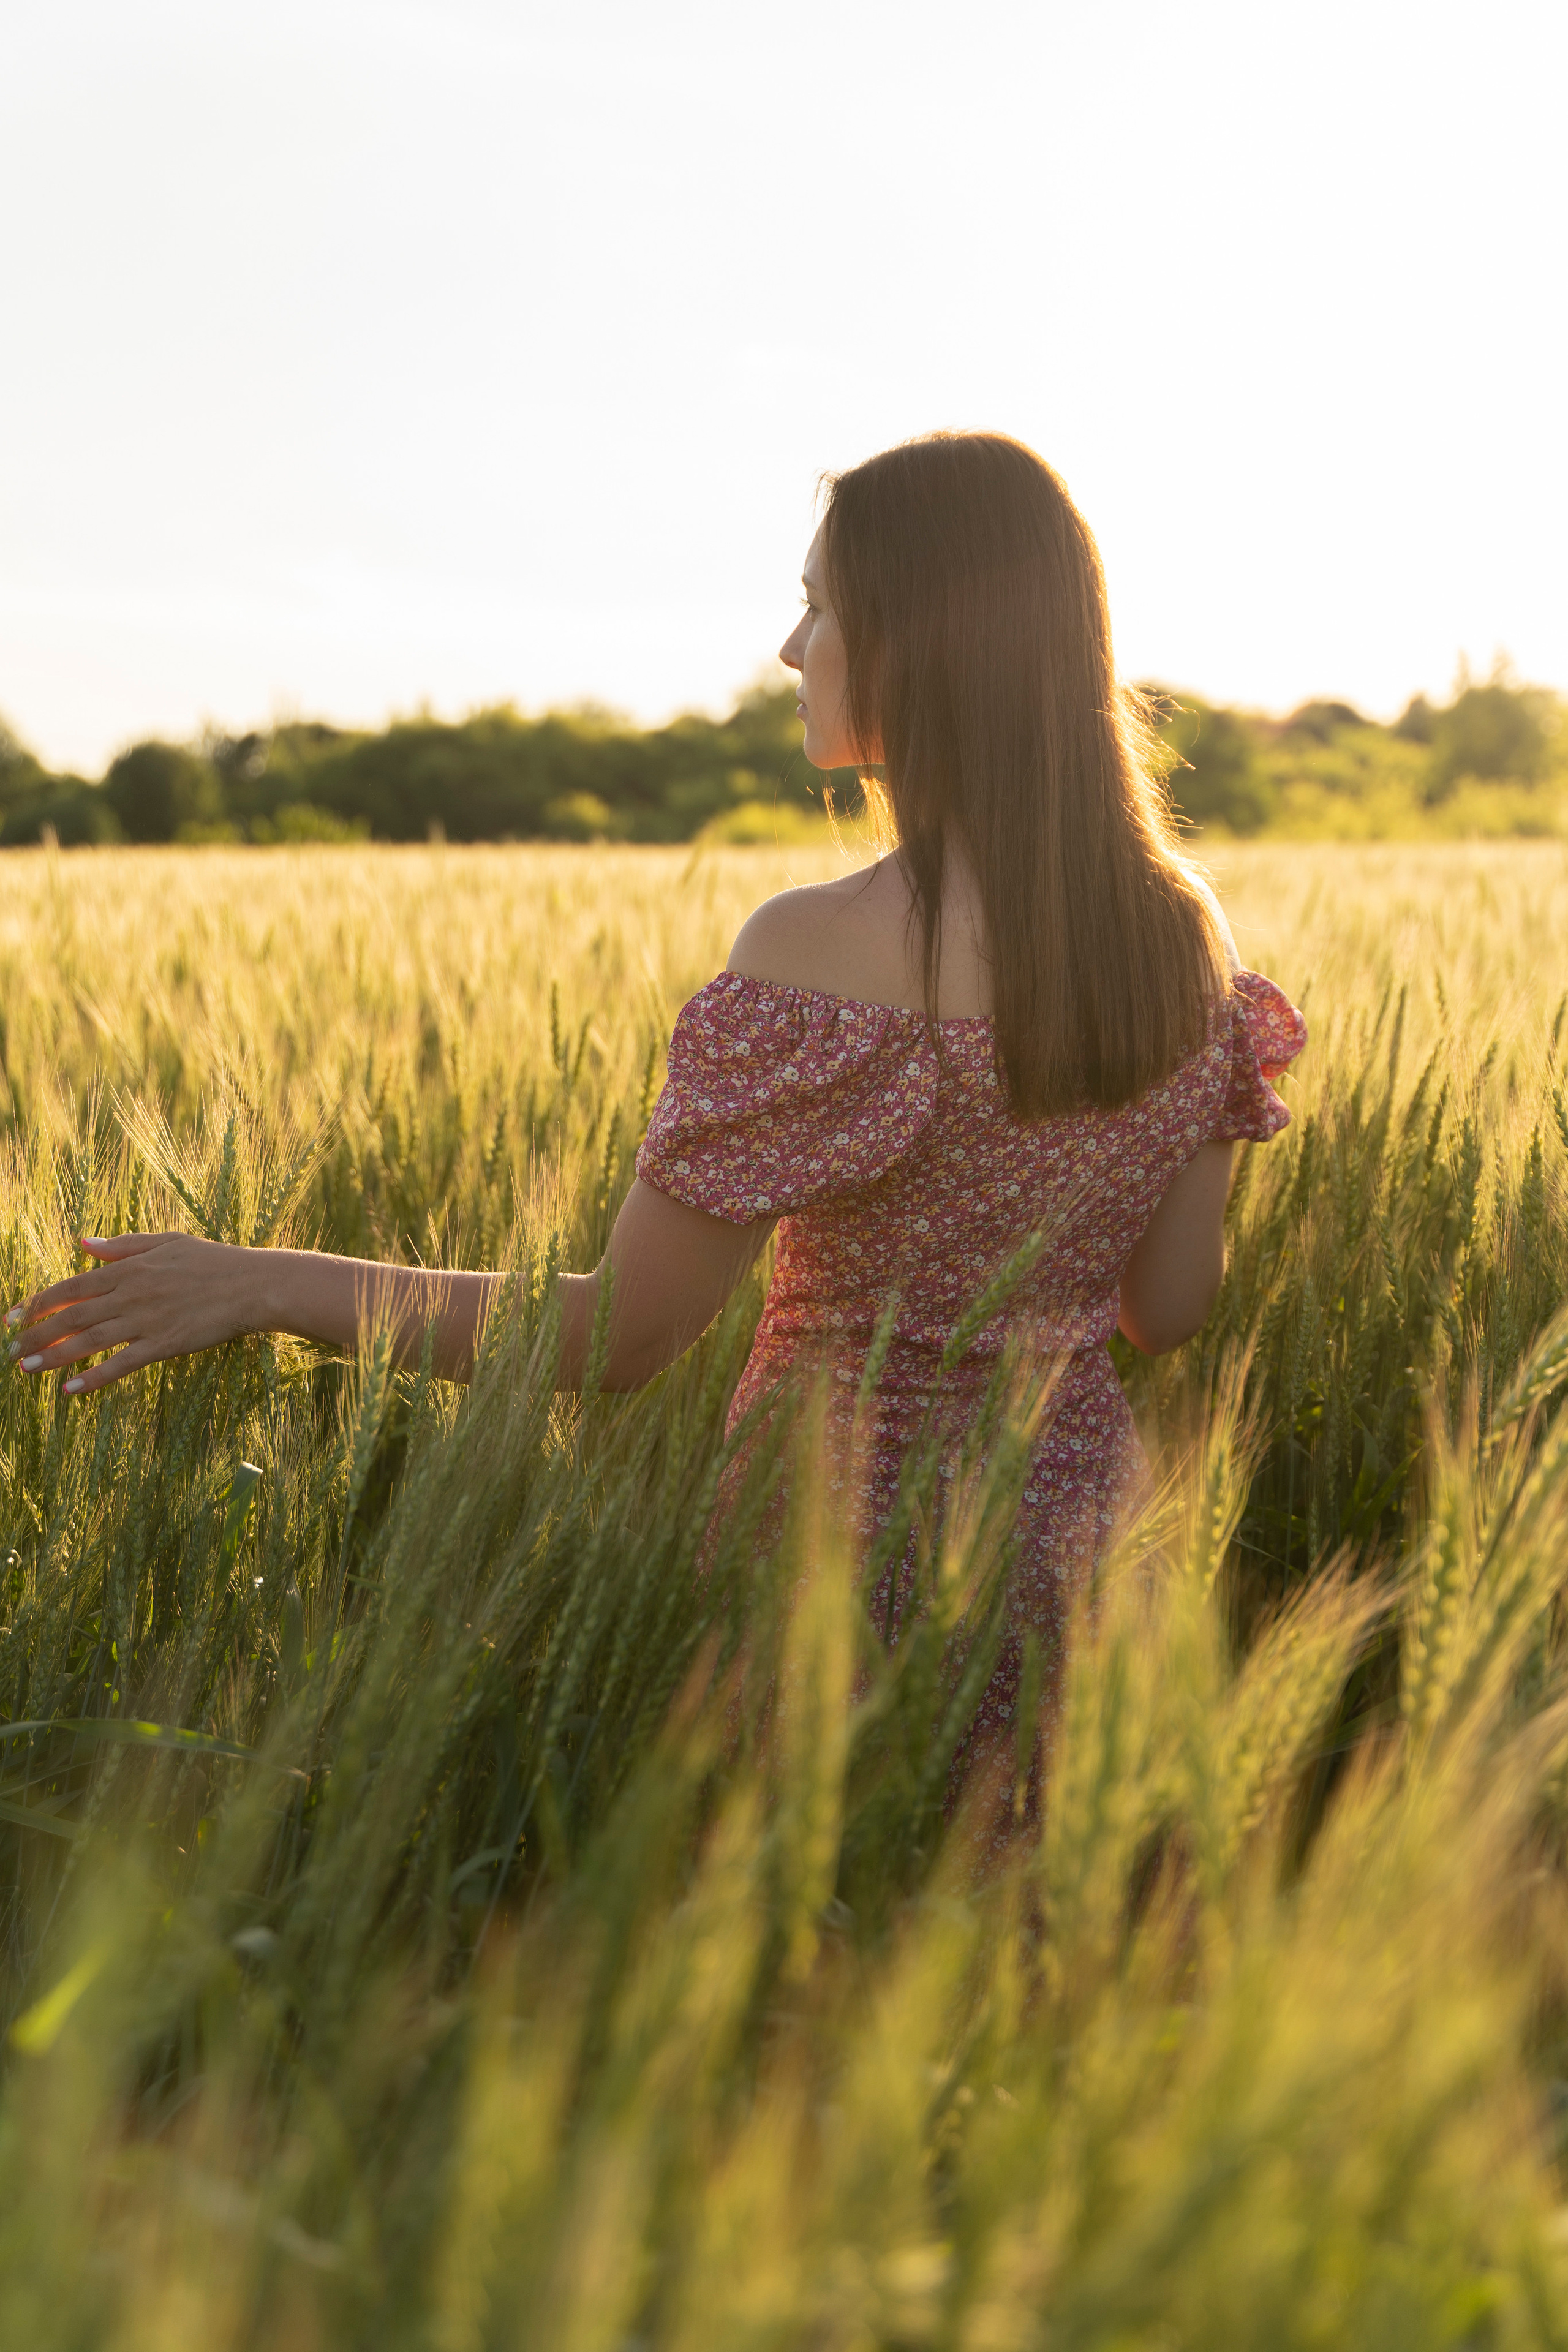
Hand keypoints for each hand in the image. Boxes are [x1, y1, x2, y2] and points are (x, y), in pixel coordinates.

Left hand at [7, 1233, 259, 1395]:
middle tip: (11, 1351)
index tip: (13, 1317)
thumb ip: (123, 1246)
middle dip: (37, 1334)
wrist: (253, 1285)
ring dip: (54, 1356)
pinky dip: (95, 1377)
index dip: (38, 1303)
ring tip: (26, 1369)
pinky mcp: (165, 1344)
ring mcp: (147, 1321)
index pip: (72, 1286)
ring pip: (90, 1340)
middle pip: (73, 1315)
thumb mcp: (167, 1241)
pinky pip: (122, 1364)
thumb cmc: (213, 1260)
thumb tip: (84, 1244)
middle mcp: (131, 1294)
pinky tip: (71, 1390)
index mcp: (130, 1269)